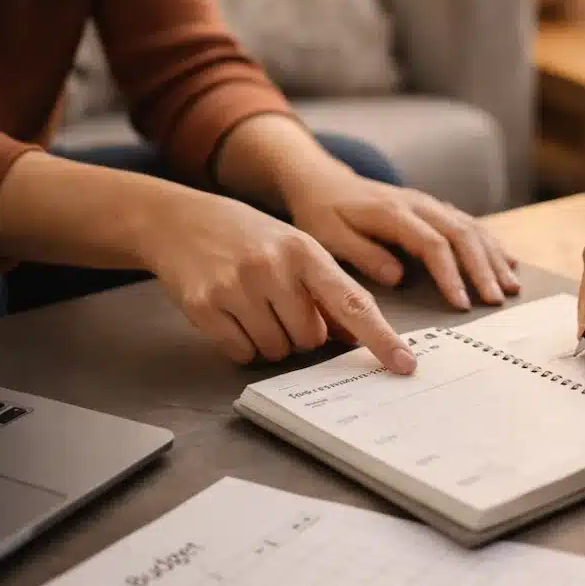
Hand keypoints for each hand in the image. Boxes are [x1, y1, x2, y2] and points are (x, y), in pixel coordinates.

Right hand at [140, 188, 417, 372]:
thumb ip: (328, 290)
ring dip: (271, 340)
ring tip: (254, 305)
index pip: (353, 303)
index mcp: (306, 252)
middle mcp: (274, 267)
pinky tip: (231, 314)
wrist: (180, 221)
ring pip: (277, 350)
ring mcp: (237, 287)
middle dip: (302, 333)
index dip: (381, 338)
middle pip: (312, 338)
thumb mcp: (296, 250)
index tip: (404, 365)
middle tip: (280, 305)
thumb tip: (356, 336)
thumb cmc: (250, 239)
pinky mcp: (205, 306)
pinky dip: (242, 344)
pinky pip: (242, 353)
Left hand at [282, 159, 519, 310]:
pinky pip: (470, 224)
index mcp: (393, 212)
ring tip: (511, 288)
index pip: (432, 244)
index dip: (450, 275)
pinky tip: (508, 263)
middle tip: (496, 300)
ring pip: (471, 228)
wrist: (324, 180)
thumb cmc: (323, 213)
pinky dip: (491, 245)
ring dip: (493, 259)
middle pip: (461, 235)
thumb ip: (363, 254)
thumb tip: (398, 277)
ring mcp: (429, 204)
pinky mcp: (434, 208)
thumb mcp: (329, 236)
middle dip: (482, 270)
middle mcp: (418, 204)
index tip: (461, 303)